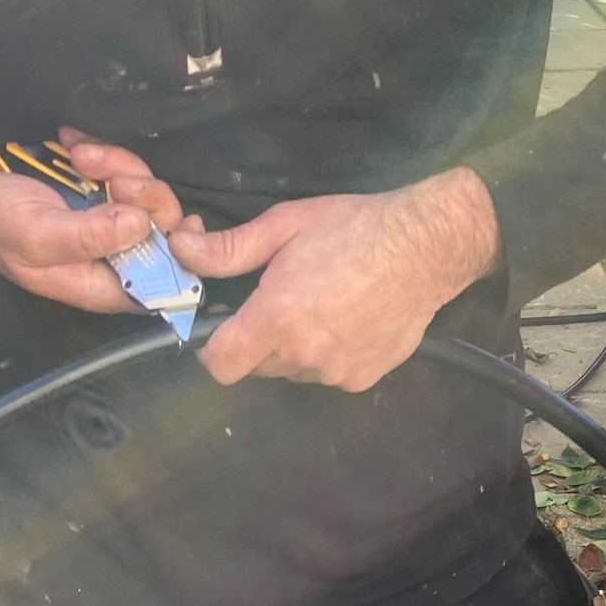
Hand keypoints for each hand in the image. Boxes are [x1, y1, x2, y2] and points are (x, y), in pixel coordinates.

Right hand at [0, 130, 183, 312]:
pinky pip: (124, 168)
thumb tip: (142, 225)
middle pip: (163, 227)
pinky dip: (103, 152)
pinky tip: (74, 146)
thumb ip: (89, 235)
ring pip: (146, 190)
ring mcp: (109, 221)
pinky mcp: (101, 191)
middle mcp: (113, 256)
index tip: (179, 224)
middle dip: (140, 191)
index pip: (165, 283)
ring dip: (116, 164)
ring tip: (78, 154)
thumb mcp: (38, 234)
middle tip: (105, 174)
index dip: (181, 256)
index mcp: (103, 284)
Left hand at [168, 167, 500, 390]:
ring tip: (319, 306)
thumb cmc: (353, 228)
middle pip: (255, 367)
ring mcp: (336, 371)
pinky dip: (326, 355)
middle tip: (279, 301)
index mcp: (277, 317)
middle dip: (256, 340)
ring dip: (292, 349)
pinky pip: (326, 374)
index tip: (224, 326)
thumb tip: (179, 250)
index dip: (213, 348)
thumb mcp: (284, 226)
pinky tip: (347, 320)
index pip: (220, 365)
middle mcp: (304, 354)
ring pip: (291, 372)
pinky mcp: (362, 379)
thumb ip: (228, 249)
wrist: (426, 247)